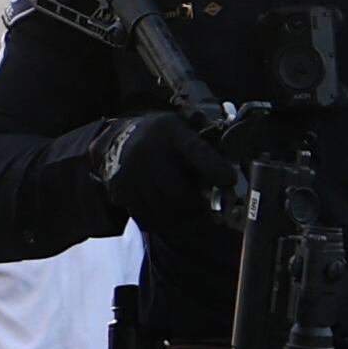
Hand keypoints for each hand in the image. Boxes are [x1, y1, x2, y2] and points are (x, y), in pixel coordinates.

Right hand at [85, 111, 232, 225]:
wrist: (118, 137)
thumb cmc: (162, 137)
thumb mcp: (184, 129)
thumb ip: (206, 149)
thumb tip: (228, 180)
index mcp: (170, 132)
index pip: (197, 151)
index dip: (216, 169)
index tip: (229, 182)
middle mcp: (148, 151)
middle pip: (179, 193)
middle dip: (196, 204)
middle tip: (203, 204)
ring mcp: (131, 172)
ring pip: (165, 210)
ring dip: (180, 214)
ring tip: (184, 205)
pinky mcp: (120, 189)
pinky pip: (148, 217)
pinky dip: (162, 219)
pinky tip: (165, 207)